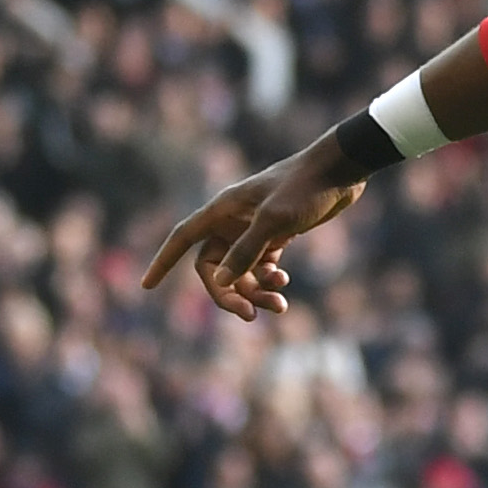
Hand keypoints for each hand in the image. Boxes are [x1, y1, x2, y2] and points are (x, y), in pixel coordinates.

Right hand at [137, 142, 369, 320]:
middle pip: (214, 268)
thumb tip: (221, 283)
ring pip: (241, 272)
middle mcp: (232, 221)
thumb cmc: (304, 189)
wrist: (340, 171)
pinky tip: (283, 284)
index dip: (163, 262)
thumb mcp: (275, 221)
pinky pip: (261, 267)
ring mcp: (253, 229)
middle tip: (249, 316)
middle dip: (229, 293)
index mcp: (222, 210)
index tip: (146, 286)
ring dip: (256, 292)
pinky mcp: (276, 235)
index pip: (182, 239)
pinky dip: (269, 281)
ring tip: (280, 305)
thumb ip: (247, 251)